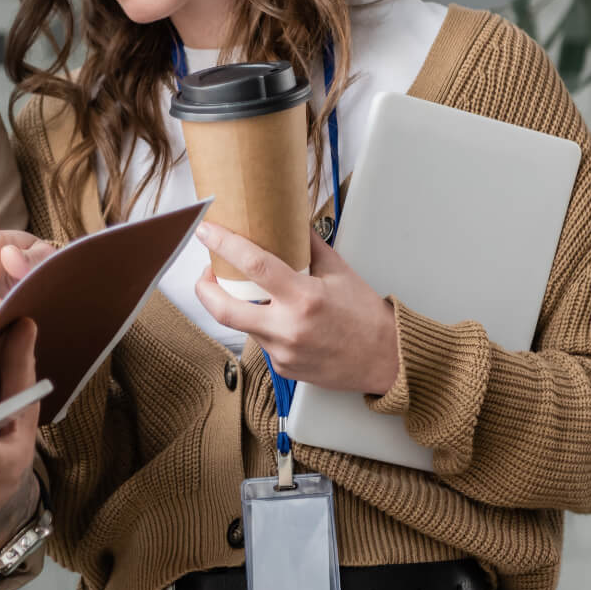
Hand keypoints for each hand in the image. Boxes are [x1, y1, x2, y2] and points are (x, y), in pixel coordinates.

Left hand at [193, 222, 400, 395]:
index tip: (207, 232)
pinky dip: (261, 325)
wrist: (386, 359)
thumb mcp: (340, 271)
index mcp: (305, 298)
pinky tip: (273, 316)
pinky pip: (260, 342)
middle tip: (206, 272)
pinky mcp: (282, 368)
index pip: (254, 265)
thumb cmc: (366, 317)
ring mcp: (283, 352)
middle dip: (204, 288)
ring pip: (242, 325)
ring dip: (235, 305)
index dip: (225, 245)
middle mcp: (289, 328)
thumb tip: (290, 221)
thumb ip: (310, 245)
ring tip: (240, 289)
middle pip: (224, 310)